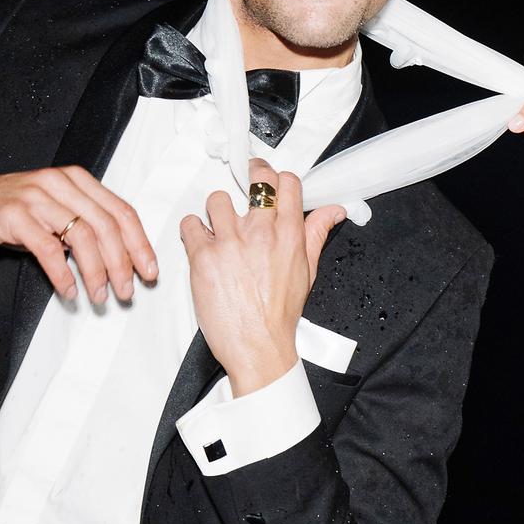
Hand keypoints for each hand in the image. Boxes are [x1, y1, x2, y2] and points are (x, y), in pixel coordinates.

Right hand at [0, 169, 157, 303]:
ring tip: (100, 296)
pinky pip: (47, 248)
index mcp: (75, 179)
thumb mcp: (51, 211)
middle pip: (106, 225)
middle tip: (127, 292)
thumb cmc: (7, 213)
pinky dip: (63, 274)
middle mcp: (58, 182)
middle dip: (123, 263)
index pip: (121, 211)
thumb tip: (120, 257)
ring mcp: (35, 196)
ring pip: (82, 235)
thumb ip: (82, 224)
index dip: (140, 244)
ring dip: (97, 271)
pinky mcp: (12, 214)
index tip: (150, 272)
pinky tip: (69, 291)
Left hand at [181, 165, 346, 395]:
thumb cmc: (279, 315)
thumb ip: (316, 233)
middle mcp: (260, 233)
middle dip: (250, 176)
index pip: (286, 182)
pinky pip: (190, 224)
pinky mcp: (203, 256)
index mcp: (289, 234)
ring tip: (220, 228)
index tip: (267, 180)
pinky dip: (193, 231)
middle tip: (244, 183)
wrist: (258, 347)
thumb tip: (333, 212)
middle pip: (256, 178)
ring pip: (217, 198)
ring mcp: (230, 242)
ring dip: (217, 211)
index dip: (276, 178)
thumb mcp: (307, 271)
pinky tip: (202, 244)